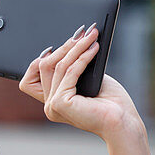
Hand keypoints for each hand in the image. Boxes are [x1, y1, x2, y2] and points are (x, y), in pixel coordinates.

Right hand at [18, 24, 142, 142]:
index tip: (66, 43)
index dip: (44, 57)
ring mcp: (53, 106)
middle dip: (65, 46)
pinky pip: (69, 72)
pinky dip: (82, 57)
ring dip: (76, 47)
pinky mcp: (61, 103)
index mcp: (53, 101)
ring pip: (58, 66)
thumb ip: (75, 67)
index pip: (32, 76)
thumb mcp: (89, 80)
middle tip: (83, 32)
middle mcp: (49, 105)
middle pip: (44, 66)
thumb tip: (72, 41)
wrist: (123, 121)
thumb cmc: (111, 103)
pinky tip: (94, 48)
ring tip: (91, 36)